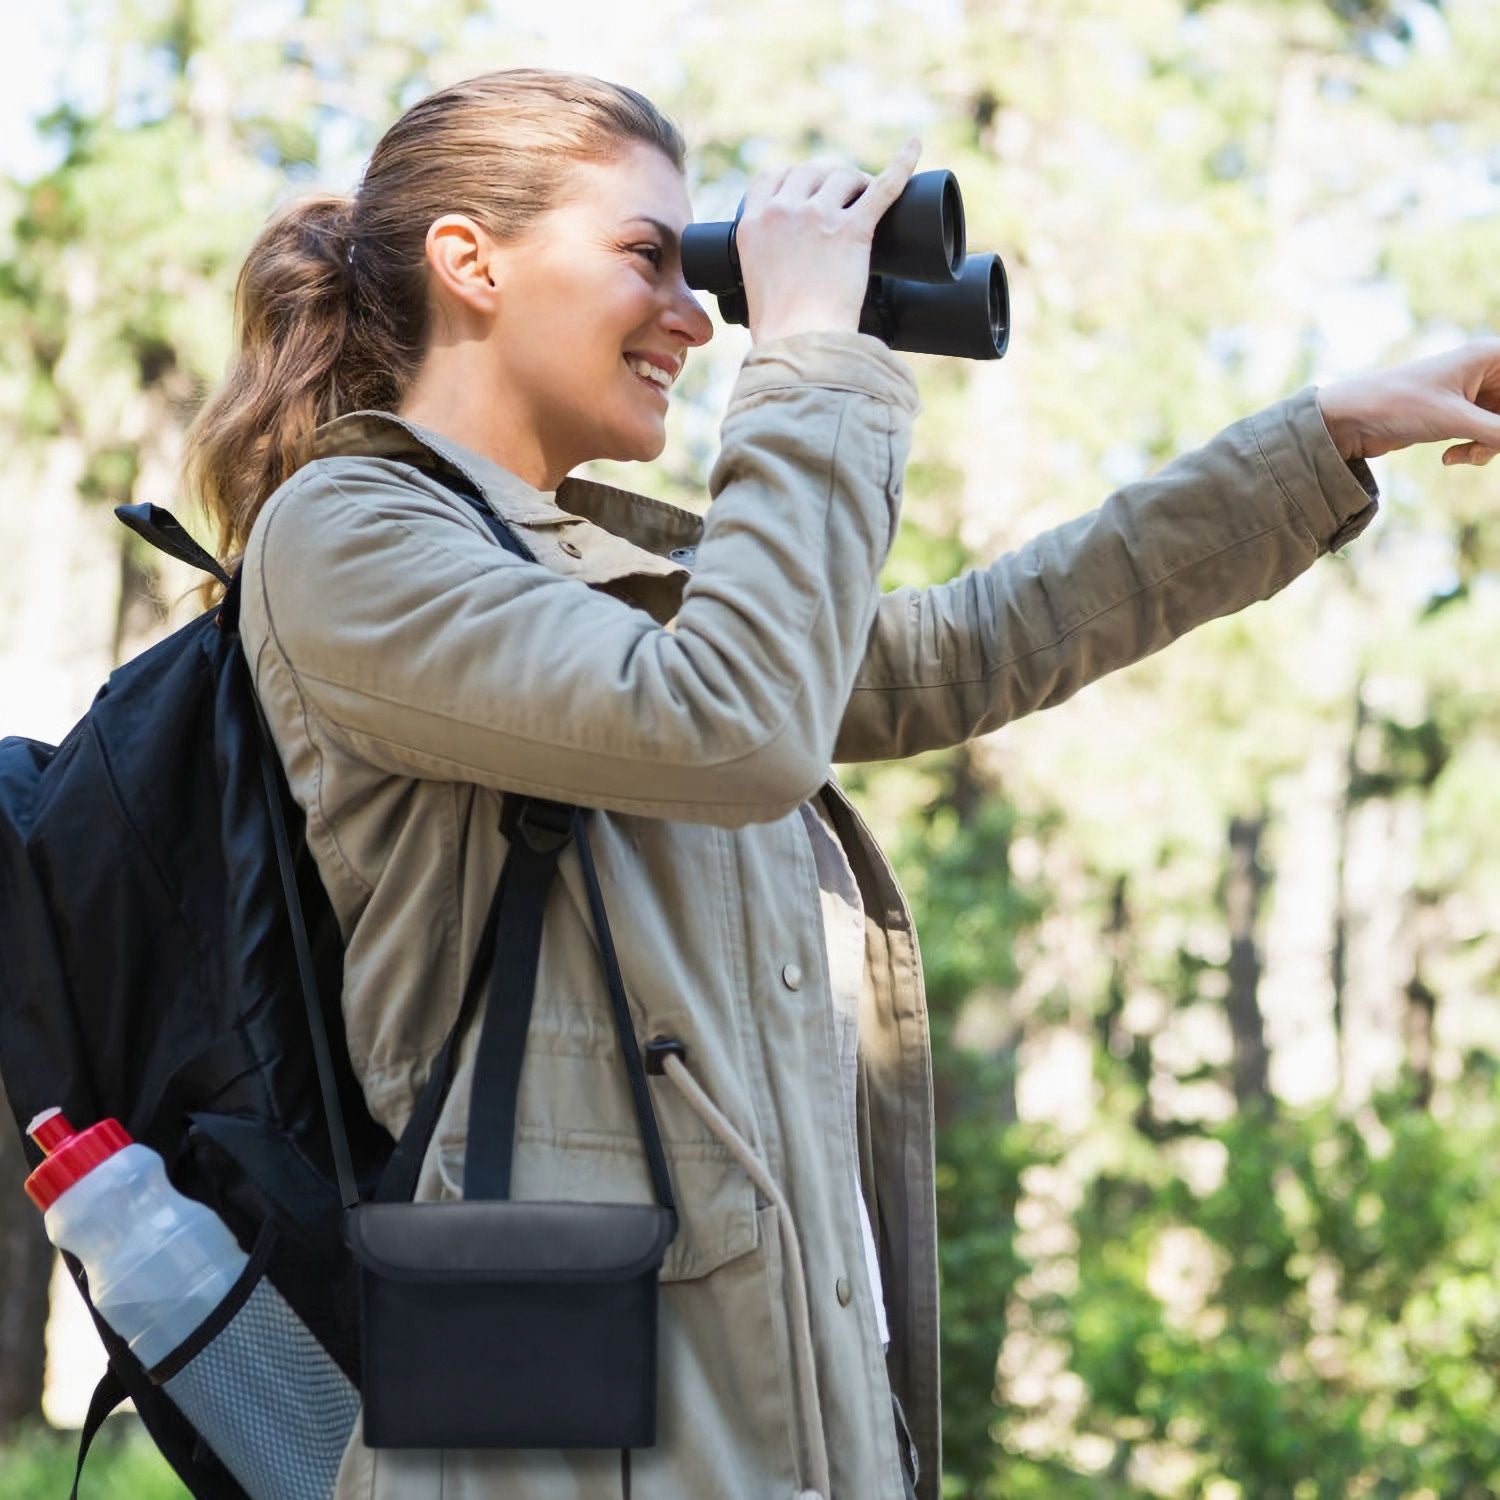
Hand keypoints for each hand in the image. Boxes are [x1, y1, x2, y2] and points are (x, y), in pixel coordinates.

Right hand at [736, 138, 921, 345]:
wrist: (798, 343)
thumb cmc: (780, 329)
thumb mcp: (756, 282)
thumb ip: (766, 262)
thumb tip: (785, 271)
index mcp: (753, 224)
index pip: (772, 177)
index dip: (792, 179)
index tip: (805, 188)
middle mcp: (782, 212)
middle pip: (810, 172)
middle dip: (829, 179)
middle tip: (845, 198)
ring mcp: (817, 217)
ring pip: (843, 176)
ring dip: (857, 181)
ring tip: (867, 196)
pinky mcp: (852, 230)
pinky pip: (883, 187)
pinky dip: (901, 164)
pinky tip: (914, 147)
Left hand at [1316, 338, 1499, 465]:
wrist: (1350, 421)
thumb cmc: (1399, 405)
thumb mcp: (1456, 420)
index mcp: (1490, 355)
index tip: (1495, 428)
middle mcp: (1485, 371)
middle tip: (1484, 447)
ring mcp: (1473, 395)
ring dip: (1488, 447)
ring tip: (1461, 454)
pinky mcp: (1458, 416)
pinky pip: (1485, 437)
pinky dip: (1474, 450)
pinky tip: (1448, 458)